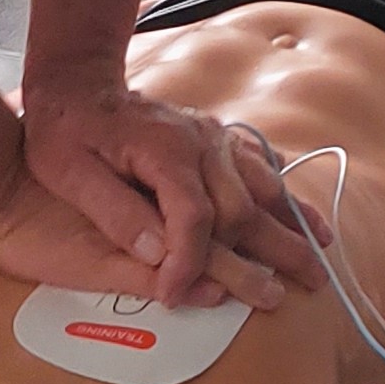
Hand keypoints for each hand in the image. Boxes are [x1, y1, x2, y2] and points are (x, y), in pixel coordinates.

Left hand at [16, 78, 316, 307]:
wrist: (78, 83)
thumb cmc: (66, 131)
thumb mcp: (70, 173)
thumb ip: (115, 213)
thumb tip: (157, 255)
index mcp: (165, 151)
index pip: (193, 218)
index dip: (188, 262)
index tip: (174, 294)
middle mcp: (200, 142)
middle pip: (240, 207)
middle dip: (263, 256)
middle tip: (279, 299)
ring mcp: (214, 137)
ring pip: (262, 186)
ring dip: (291, 226)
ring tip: (318, 260)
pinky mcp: (217, 137)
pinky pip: (261, 164)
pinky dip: (285, 194)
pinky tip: (306, 217)